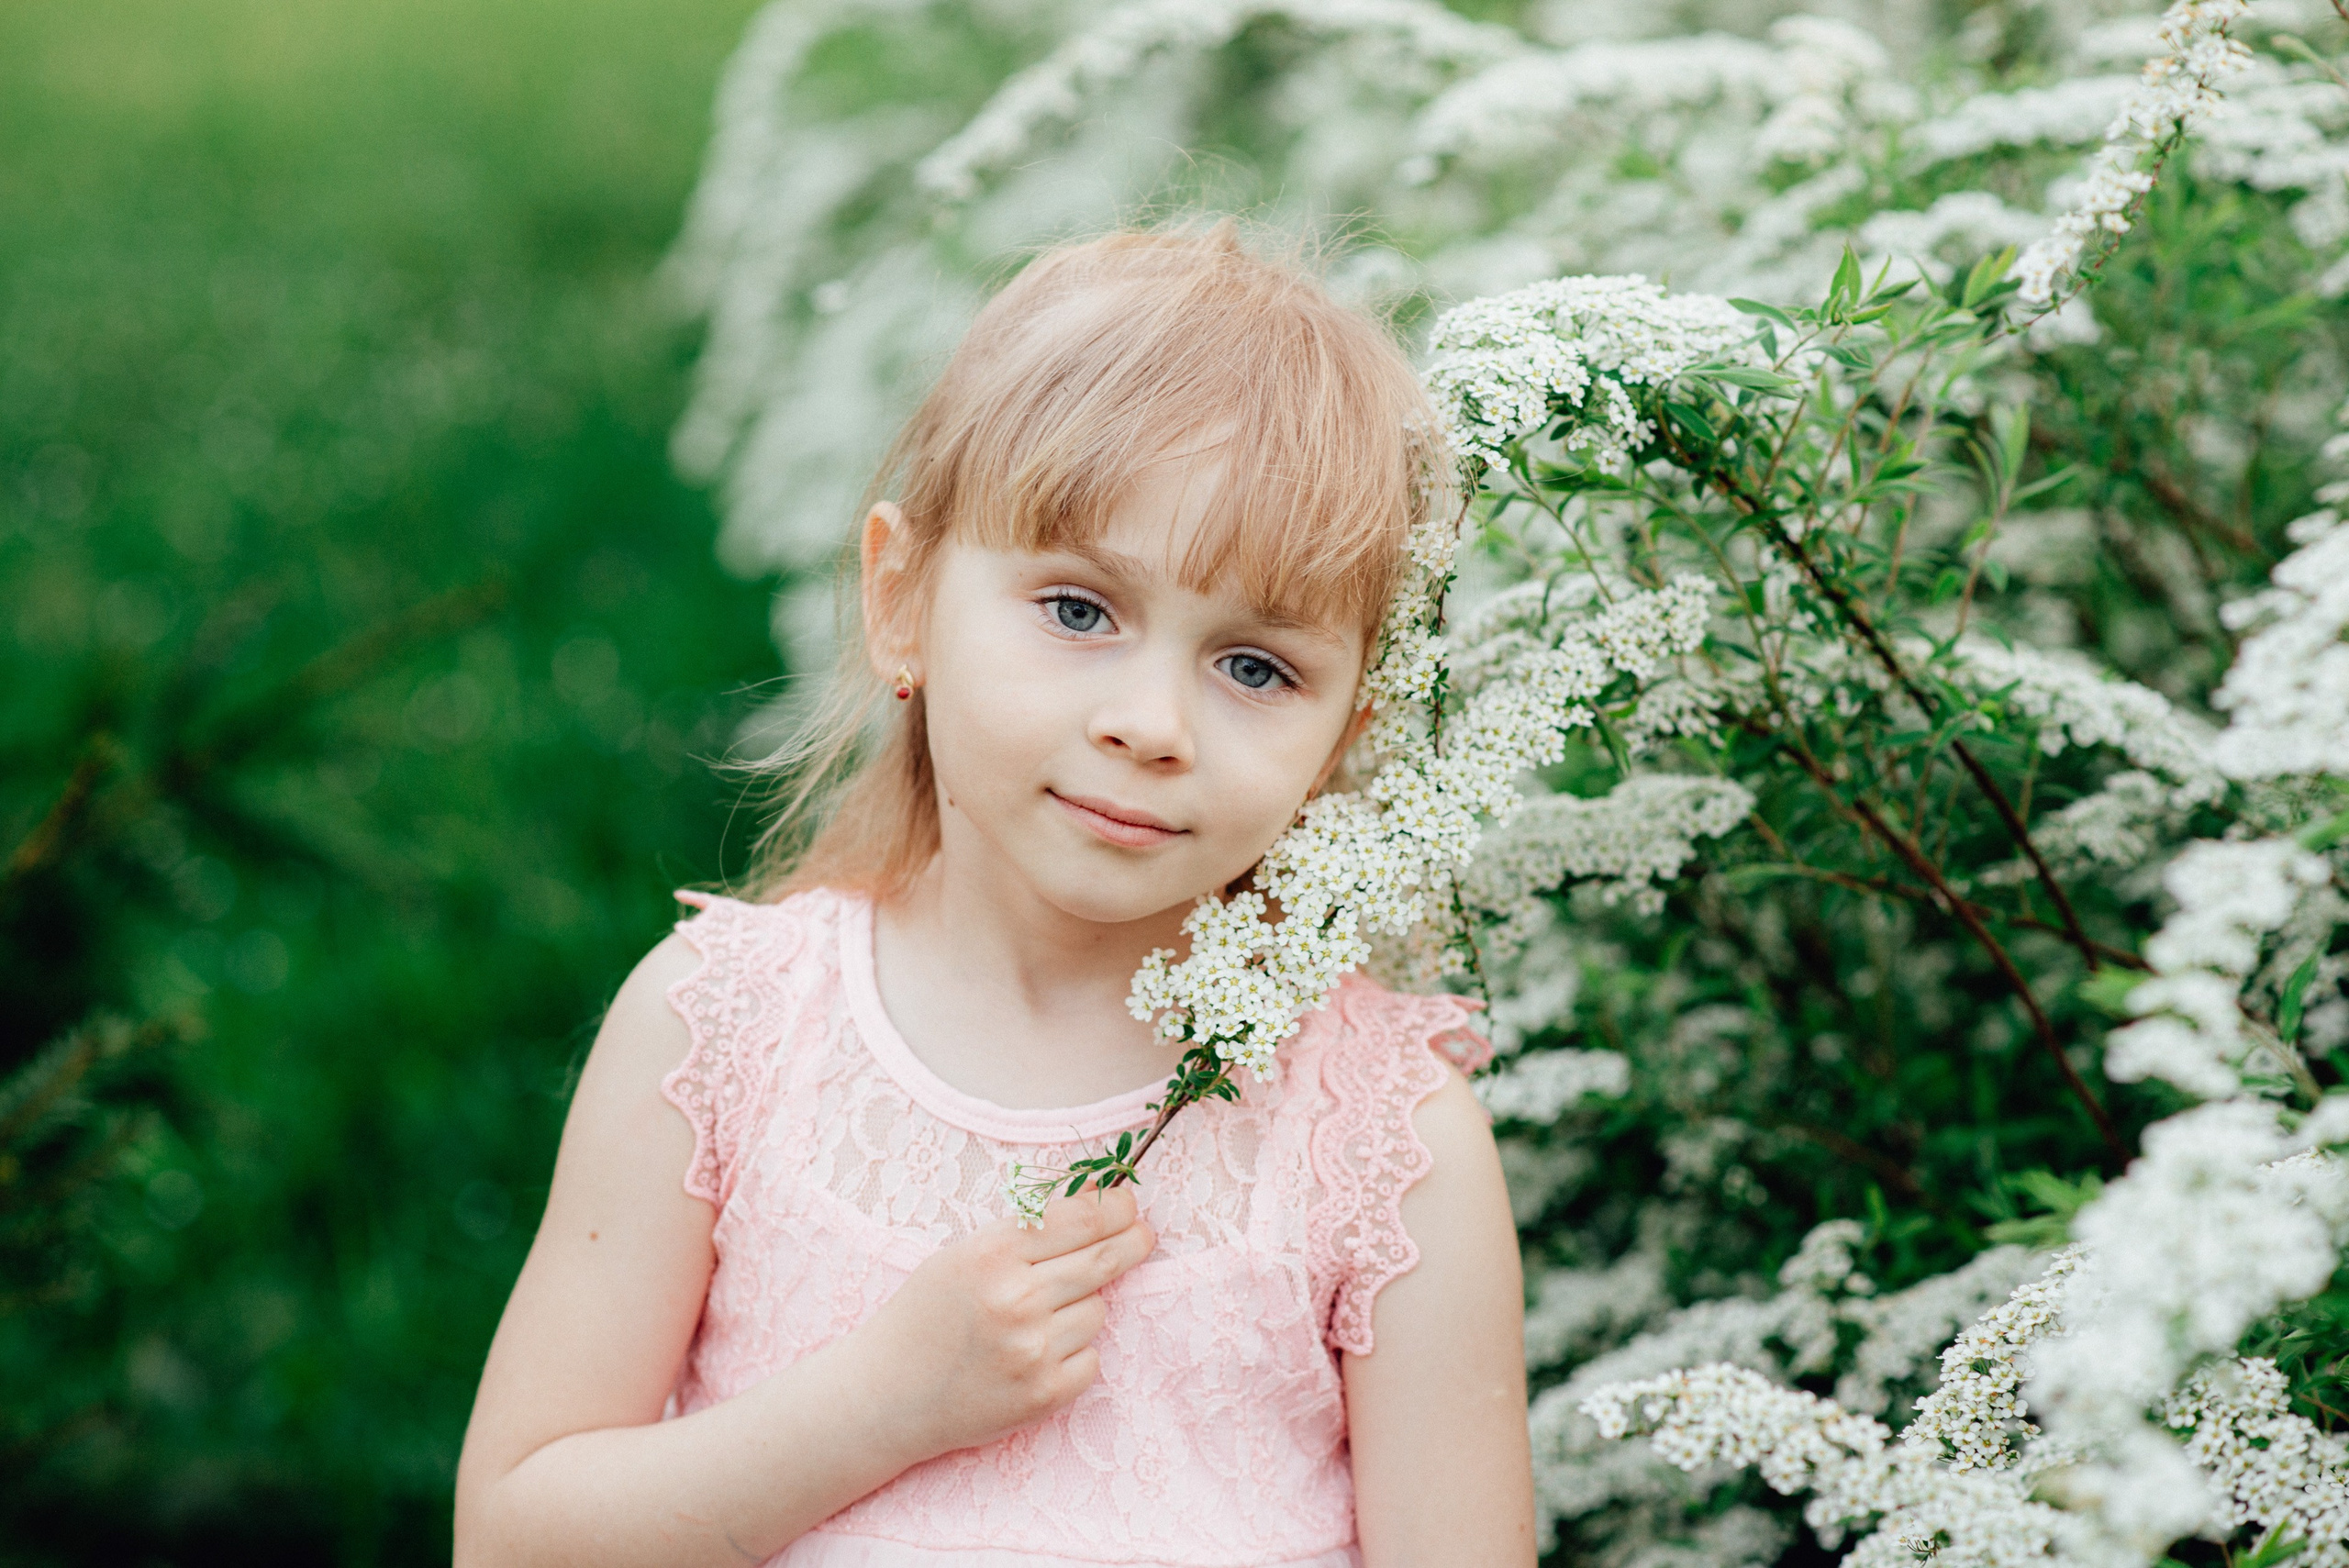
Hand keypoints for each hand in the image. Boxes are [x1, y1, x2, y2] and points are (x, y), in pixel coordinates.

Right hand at [851, 1187, 1154, 1460]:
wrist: (887, 1393)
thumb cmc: (927, 1315)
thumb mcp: (965, 1254)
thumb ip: (1028, 1231)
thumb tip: (1099, 1202)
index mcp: (993, 1255)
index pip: (1080, 1219)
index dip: (1116, 1209)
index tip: (1129, 1207)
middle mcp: (1016, 1300)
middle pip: (1103, 1260)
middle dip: (1131, 1242)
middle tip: (1141, 1235)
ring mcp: (1033, 1350)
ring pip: (1098, 1310)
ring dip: (1083, 1306)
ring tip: (1039, 1316)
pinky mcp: (1044, 1394)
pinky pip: (1091, 1357)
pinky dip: (1074, 1352)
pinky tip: (1035, 1353)